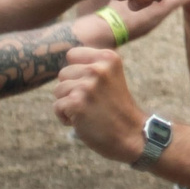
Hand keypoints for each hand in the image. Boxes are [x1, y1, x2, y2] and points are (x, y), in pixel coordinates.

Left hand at [52, 48, 147, 162]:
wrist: (131, 134)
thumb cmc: (117, 108)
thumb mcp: (110, 77)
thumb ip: (91, 67)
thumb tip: (62, 65)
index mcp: (108, 58)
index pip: (72, 54)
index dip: (76, 71)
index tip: (91, 85)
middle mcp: (98, 68)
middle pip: (63, 73)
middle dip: (71, 88)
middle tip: (92, 101)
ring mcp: (87, 86)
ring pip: (58, 90)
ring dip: (68, 103)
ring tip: (88, 110)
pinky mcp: (77, 103)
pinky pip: (57, 107)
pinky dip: (65, 117)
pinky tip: (82, 121)